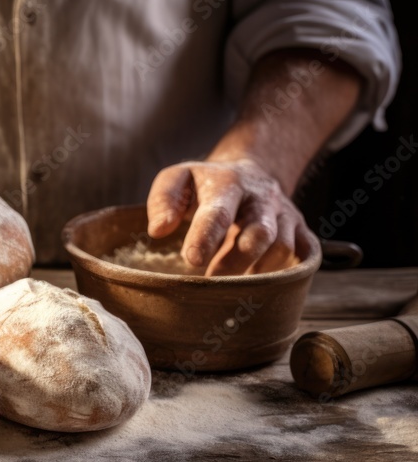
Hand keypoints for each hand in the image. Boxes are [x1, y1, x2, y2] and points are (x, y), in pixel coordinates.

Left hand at [146, 158, 309, 275]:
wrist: (251, 173)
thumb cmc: (206, 184)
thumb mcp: (179, 179)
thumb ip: (164, 200)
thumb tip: (158, 230)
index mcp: (228, 184)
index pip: (218, 212)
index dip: (206, 237)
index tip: (192, 259)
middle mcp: (261, 198)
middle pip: (259, 233)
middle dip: (234, 262)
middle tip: (209, 283)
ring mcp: (285, 214)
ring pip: (282, 248)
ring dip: (258, 272)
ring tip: (232, 287)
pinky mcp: (301, 230)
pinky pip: (304, 256)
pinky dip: (285, 275)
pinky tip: (262, 286)